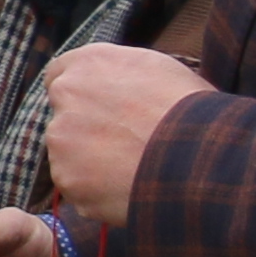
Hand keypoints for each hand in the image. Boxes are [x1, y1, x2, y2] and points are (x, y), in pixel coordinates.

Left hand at [37, 43, 209, 230]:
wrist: (196, 157)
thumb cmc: (190, 110)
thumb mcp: (159, 69)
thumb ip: (121, 74)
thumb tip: (119, 85)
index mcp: (88, 63)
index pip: (59, 75)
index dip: (79, 94)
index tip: (94, 109)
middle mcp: (66, 96)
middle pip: (63, 117)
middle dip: (84, 130)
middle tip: (121, 144)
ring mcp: (62, 140)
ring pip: (68, 154)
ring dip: (89, 162)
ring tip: (130, 168)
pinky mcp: (67, 180)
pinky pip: (79, 187)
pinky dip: (96, 192)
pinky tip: (126, 188)